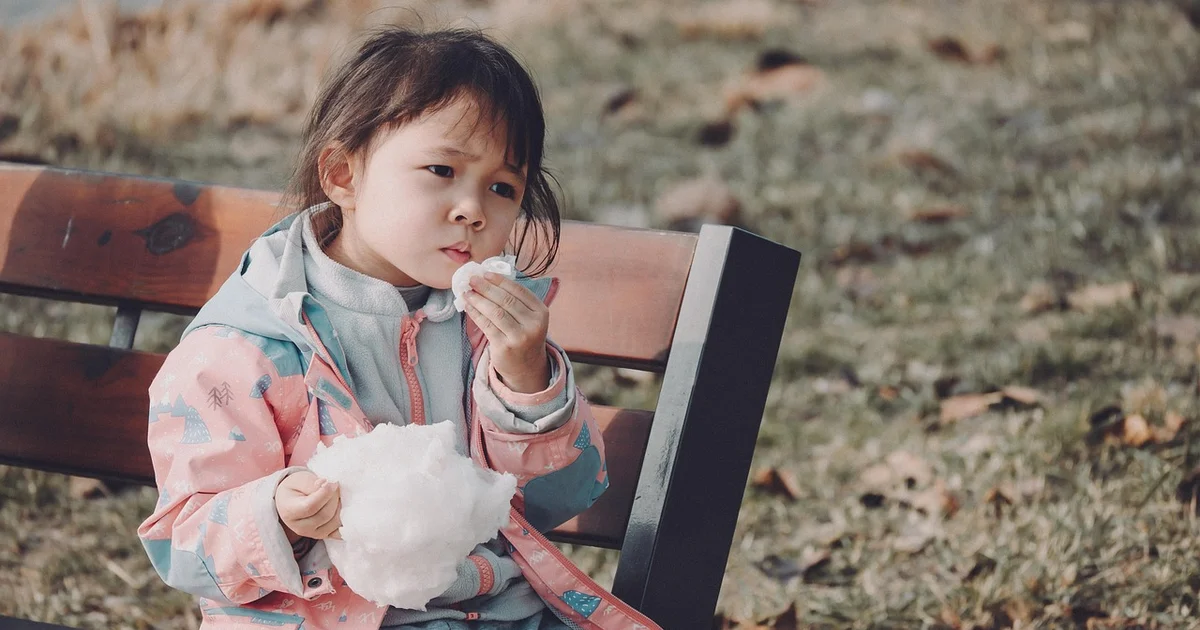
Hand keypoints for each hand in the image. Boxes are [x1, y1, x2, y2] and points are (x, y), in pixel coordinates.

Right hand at [275, 470, 341, 542]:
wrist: (291, 500)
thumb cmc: (296, 488)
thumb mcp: (300, 480)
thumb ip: (312, 483)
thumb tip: (327, 485)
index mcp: (290, 512)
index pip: (311, 506)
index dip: (326, 493)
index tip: (333, 482)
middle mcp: (300, 528)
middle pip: (325, 514)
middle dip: (335, 498)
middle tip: (336, 486)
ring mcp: (313, 534)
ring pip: (335, 522)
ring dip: (341, 506)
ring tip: (337, 495)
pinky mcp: (325, 536)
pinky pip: (340, 532)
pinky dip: (345, 520)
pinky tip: (343, 507)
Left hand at [463, 272, 550, 393]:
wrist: (526, 367)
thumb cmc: (524, 336)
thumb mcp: (529, 318)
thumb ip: (516, 301)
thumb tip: (488, 279)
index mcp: (541, 312)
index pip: (519, 291)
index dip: (500, 281)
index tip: (485, 273)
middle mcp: (533, 324)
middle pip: (506, 300)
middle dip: (486, 287)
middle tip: (471, 279)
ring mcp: (520, 337)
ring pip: (495, 312)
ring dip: (478, 299)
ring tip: (467, 292)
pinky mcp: (505, 347)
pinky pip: (486, 325)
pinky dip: (475, 313)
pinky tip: (468, 306)